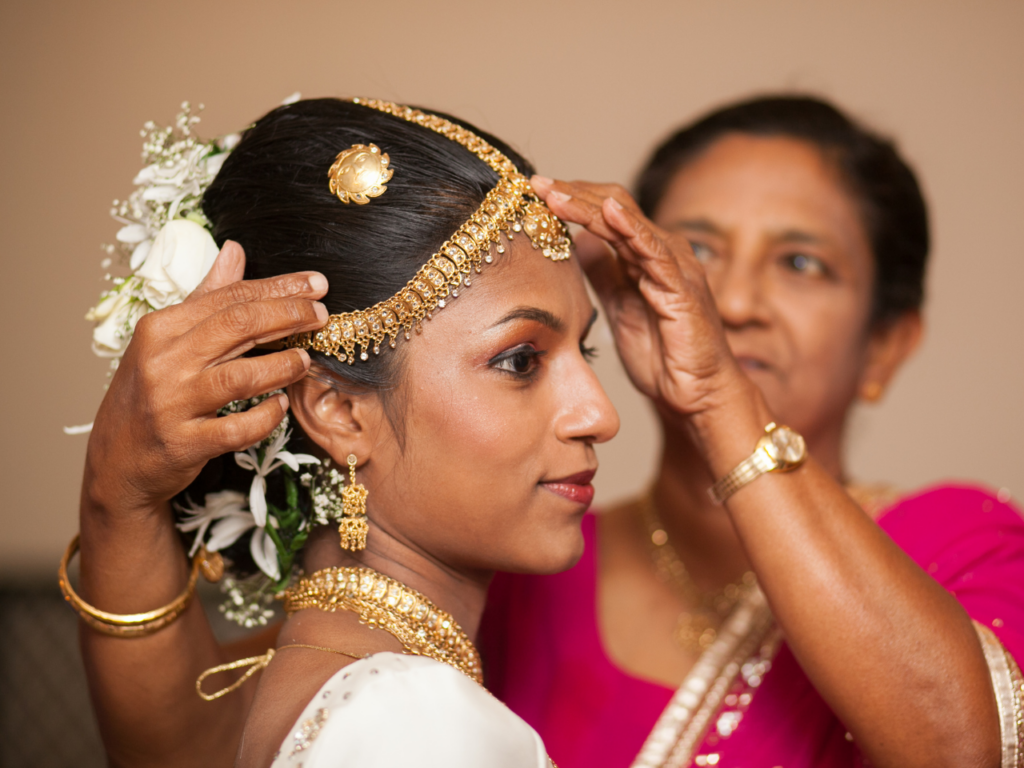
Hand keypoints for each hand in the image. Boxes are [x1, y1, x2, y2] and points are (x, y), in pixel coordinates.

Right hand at [82, 241, 328, 516]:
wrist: (116, 459)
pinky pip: (238, 429)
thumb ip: (206, 296)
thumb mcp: (166, 339)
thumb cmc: (148, 393)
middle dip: (288, 315)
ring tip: (304, 360)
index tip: (316, 284)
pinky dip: (265, 417)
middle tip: (321, 315)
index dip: (278, 288)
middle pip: (238, 326)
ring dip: (281, 366)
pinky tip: (280, 406)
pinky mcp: (185, 444)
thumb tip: (234, 250)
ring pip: (240, 376)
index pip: (229, 297)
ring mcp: (172, 404)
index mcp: (161, 328)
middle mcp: (164, 361)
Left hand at [533, 177, 750, 417]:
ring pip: (627, 222)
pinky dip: (631, 228)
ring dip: (588, 204)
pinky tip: (607, 211)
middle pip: (613, 206)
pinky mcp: (682, 286)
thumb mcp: (619, 309)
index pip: (604, 214)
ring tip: (554, 193)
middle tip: (536, 183)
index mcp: (644, 256)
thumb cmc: (664, 357)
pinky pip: (654, 250)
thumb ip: (603, 275)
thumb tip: (576, 244)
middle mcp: (661, 252)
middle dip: (572, 193)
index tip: (534, 193)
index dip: (570, 201)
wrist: (697, 395)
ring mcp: (674, 265)